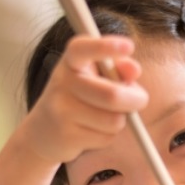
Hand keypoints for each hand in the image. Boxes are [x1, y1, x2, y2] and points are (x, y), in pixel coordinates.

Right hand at [18, 34, 148, 164]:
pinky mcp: (66, 136)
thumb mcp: (96, 76)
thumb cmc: (81, 97)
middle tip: (140, 100)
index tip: (129, 46)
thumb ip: (118, 69)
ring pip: (114, 120)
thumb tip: (134, 70)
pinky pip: (106, 137)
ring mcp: (61, 110)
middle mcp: (62, 82)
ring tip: (106, 117)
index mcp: (71, 61)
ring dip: (120, 120)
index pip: (83, 48)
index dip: (105, 47)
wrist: (43, 131)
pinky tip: (93, 130)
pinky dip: (108, 136)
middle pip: (112, 95)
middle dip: (136, 100)